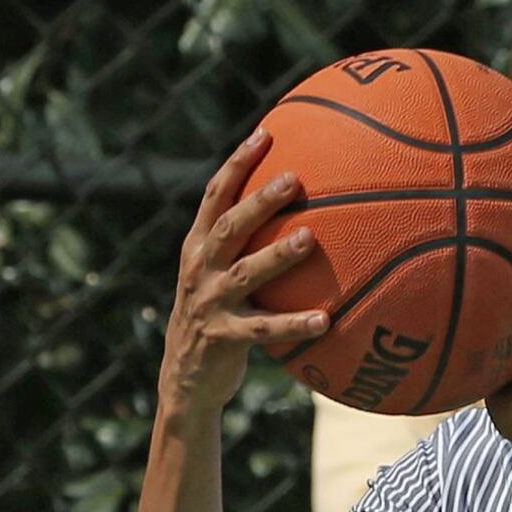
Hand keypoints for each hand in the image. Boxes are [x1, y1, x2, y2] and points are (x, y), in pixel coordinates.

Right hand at [159, 127, 328, 414]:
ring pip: (246, 272)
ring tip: (309, 238)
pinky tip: (326, 320)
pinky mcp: (223, 337)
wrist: (185, 378)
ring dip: (278, 254)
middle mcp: (200, 268)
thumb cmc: (218, 314)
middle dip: (260, 200)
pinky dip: (295, 323)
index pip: (215, 195)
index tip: (265, 133)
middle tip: (293, 177)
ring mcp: (209, 302)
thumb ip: (247, 242)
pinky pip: (264, 330)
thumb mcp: (221, 273)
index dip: (237, 163)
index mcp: (199, 246)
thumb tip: (306, 206)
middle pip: (230, 225)